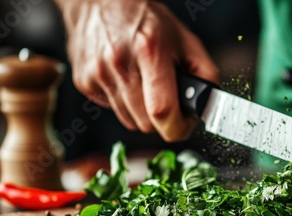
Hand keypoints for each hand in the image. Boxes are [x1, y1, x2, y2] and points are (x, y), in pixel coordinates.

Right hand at [57, 0, 218, 140]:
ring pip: (129, 122)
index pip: (162, 111)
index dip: (178, 127)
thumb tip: (207, 106)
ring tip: (145, 87)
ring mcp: (98, 74)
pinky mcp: (84, 82)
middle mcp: (120, 63)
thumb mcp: (185, 40)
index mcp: (149, 50)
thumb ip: (204, 74)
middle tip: (167, 101)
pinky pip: (112, 111)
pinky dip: (123, 103)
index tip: (184, 126)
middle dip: (162, 119)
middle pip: (146, 123)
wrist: (100, 3)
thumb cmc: (146, 20)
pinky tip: (126, 81)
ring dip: (142, 113)